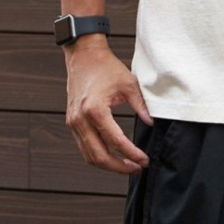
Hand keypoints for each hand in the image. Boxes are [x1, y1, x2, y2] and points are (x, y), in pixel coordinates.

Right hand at [64, 38, 153, 173]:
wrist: (83, 54)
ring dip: (109, 165)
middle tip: (138, 168)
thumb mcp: (129, 84)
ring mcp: (73, 122)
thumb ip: (142, 106)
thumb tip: (151, 124)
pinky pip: (84, 147)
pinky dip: (98, 155)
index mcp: (95, 110)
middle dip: (120, 167)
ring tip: (128, 166)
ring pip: (89, 156)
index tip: (145, 160)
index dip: (132, 154)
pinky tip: (114, 155)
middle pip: (99, 156)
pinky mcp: (72, 122)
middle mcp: (80, 119)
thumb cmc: (105, 67)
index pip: (116, 141)